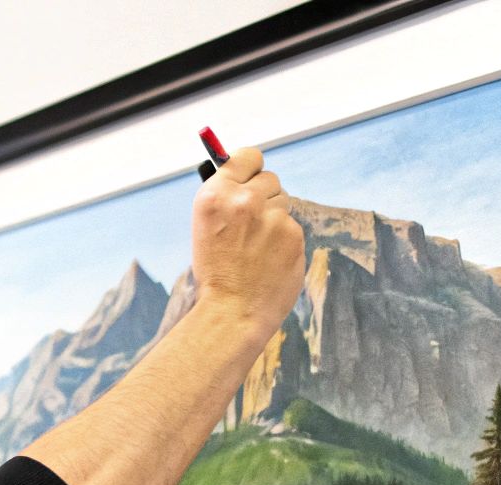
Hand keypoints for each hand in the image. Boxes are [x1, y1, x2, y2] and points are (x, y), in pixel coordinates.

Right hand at [189, 146, 304, 344]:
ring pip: (284, 203)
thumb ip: (227, 199)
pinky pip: (293, 227)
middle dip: (265, 195)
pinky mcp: (294, 234)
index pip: (247, 156)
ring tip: (258, 247)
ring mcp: (273, 217)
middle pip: (270, 178)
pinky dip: (285, 241)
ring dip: (275, 219)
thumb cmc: (216, 274)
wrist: (232, 313)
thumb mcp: (206, 228)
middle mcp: (245, 200)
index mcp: (216, 195)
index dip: (251, 167)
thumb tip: (248, 179)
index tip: (252, 175)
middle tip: (254, 222)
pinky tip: (270, 260)